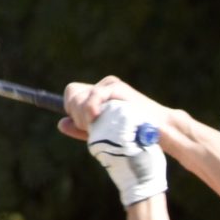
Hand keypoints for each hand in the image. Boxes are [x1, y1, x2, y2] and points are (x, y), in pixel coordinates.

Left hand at [66, 78, 167, 205]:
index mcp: (98, 95)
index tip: (83, 127)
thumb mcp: (102, 133)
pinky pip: (93, 95)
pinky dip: (90, 108)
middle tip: (91, 129)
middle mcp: (102, 86)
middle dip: (76, 114)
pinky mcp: (116, 87)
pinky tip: (95, 118)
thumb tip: (60, 123)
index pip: (71, 94)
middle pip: (71, 93)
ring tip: (97, 126)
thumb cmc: (134, 134)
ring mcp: (108, 85)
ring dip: (82, 115)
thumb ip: (81, 129)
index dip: (71, 110)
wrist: (158, 132)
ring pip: (78, 95)